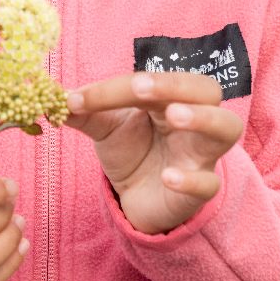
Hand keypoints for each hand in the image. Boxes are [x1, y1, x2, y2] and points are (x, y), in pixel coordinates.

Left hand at [64, 72, 242, 235]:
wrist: (139, 199)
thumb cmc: (131, 151)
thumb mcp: (105, 127)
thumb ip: (84, 111)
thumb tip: (52, 97)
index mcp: (169, 96)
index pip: (150, 81)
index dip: (114, 88)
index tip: (78, 98)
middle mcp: (193, 119)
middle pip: (206, 90)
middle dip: (175, 84)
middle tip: (142, 89)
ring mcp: (201, 154)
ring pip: (227, 127)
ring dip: (203, 118)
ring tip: (175, 117)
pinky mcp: (201, 190)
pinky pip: (209, 183)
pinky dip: (192, 179)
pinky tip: (168, 177)